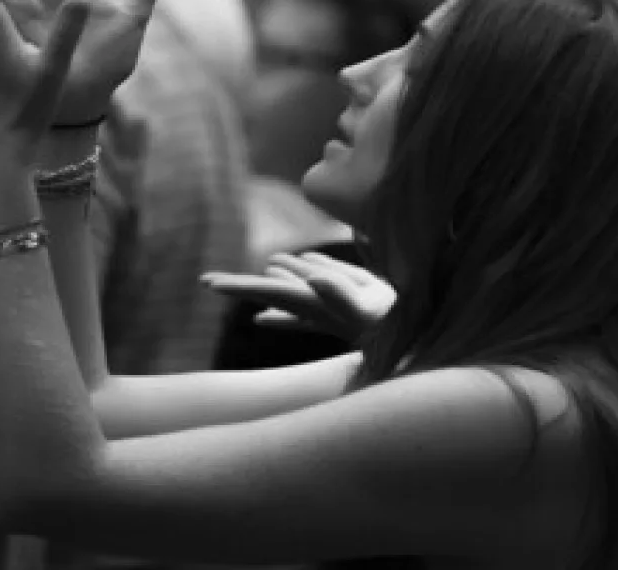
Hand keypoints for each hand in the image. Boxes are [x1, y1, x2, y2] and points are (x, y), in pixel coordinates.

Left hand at [203, 251, 396, 341]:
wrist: (411, 337)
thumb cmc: (389, 324)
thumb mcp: (365, 308)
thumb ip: (339, 295)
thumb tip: (313, 280)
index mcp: (310, 302)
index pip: (266, 290)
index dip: (239, 286)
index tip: (209, 284)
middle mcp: (312, 305)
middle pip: (268, 290)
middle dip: (239, 286)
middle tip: (205, 281)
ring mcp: (326, 308)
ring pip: (289, 292)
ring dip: (269, 284)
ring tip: (241, 281)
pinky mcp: (343, 308)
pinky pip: (310, 304)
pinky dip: (293, 298)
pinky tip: (280, 300)